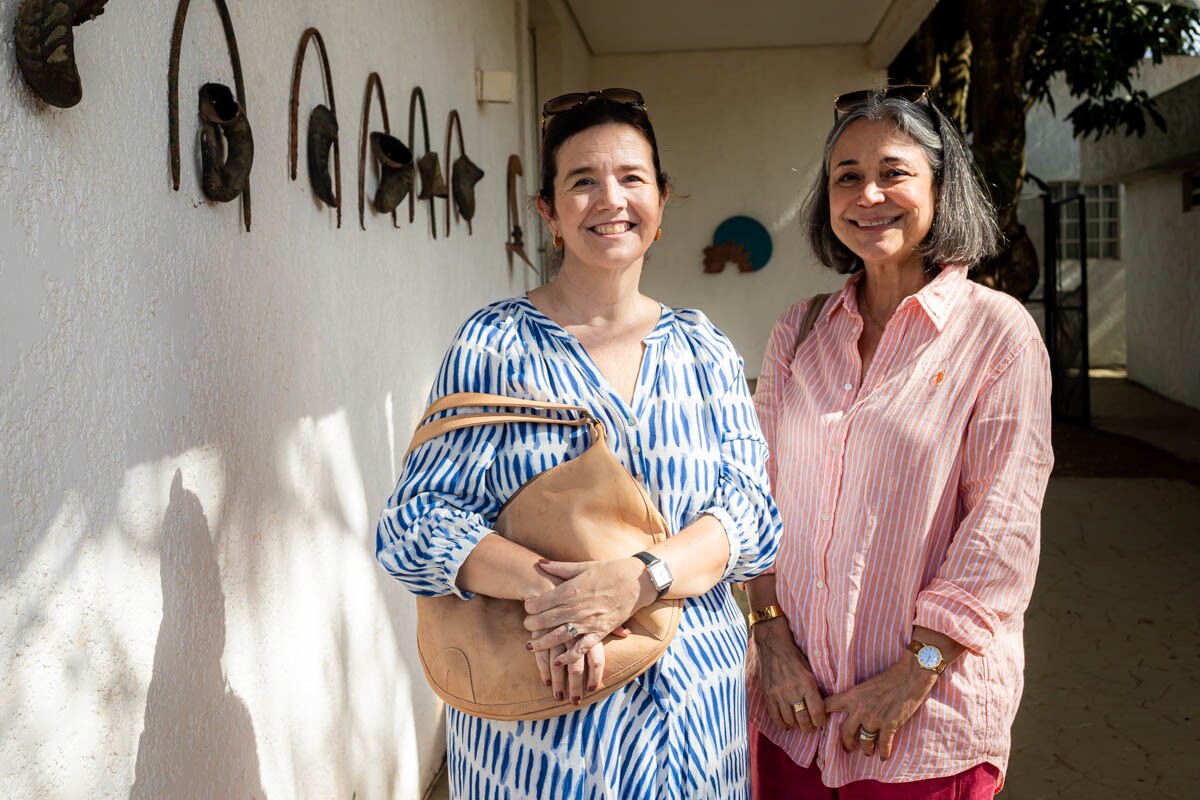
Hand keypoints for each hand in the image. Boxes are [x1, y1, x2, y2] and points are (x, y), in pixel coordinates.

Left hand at [524, 558, 644, 661]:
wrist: (637, 581)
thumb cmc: (610, 571)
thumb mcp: (584, 566)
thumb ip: (560, 568)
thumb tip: (540, 563)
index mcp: (571, 590)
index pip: (541, 602)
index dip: (530, 606)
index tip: (526, 608)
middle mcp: (576, 608)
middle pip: (546, 620)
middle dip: (532, 626)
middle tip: (525, 627)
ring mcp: (588, 622)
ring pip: (558, 637)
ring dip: (542, 644)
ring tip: (530, 647)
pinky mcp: (600, 632)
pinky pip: (581, 648)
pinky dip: (568, 657)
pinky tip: (557, 661)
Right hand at [751, 620, 825, 732]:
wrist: (773, 646)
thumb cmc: (795, 657)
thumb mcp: (810, 670)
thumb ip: (814, 689)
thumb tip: (822, 707)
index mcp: (807, 683)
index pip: (817, 712)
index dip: (820, 721)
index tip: (820, 722)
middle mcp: (793, 690)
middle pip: (803, 719)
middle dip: (809, 727)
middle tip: (810, 727)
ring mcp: (779, 693)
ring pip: (789, 720)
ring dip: (796, 725)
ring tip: (799, 724)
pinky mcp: (768, 694)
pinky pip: (775, 715)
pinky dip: (782, 723)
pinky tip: (787, 724)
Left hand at [823, 656, 937, 759]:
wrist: (909, 677)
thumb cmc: (888, 678)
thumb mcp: (865, 685)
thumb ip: (856, 696)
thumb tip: (850, 706)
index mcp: (852, 696)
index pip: (828, 705)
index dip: (820, 714)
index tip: (818, 723)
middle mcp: (860, 709)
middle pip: (845, 732)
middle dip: (846, 743)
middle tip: (848, 748)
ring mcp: (874, 719)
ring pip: (864, 741)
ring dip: (866, 749)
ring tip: (868, 752)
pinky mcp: (889, 725)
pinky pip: (884, 745)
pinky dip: (884, 753)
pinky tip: (884, 757)